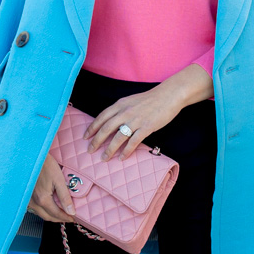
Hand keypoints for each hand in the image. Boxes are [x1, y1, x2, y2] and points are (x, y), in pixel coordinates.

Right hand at [27, 151, 74, 222]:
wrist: (31, 156)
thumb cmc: (45, 165)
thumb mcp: (58, 180)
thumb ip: (65, 197)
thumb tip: (71, 211)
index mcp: (43, 199)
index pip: (56, 214)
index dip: (66, 218)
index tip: (73, 219)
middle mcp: (34, 202)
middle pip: (48, 217)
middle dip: (59, 219)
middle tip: (69, 217)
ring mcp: (28, 200)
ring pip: (41, 214)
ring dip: (51, 215)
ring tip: (61, 213)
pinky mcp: (26, 196)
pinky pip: (35, 208)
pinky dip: (44, 210)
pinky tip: (50, 206)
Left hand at [83, 64, 212, 161]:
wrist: (168, 96)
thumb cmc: (149, 99)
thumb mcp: (130, 101)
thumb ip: (120, 110)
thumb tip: (109, 122)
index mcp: (120, 104)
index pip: (101, 117)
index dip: (92, 127)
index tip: (85, 137)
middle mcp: (125, 112)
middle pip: (106, 129)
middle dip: (96, 141)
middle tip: (90, 150)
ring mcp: (136, 120)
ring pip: (118, 137)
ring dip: (110, 149)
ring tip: (104, 158)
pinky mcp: (146, 127)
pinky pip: (133, 142)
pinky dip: (126, 151)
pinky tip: (122, 157)